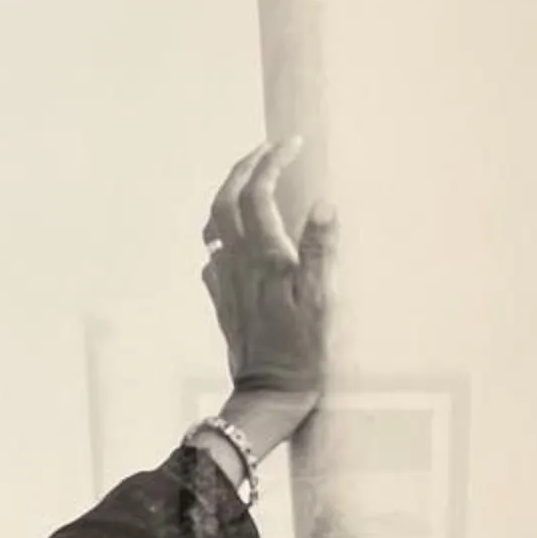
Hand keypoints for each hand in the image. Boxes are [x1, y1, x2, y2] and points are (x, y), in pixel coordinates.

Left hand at [201, 139, 334, 437]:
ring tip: (251, 179)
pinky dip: (224, 230)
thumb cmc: (301, 352)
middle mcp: (236, 262)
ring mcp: (224, 280)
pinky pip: (213, 252)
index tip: (293, 142)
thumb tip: (323, 204)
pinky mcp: (221, 298)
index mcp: (263, 257)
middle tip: (269, 148)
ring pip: (214, 222)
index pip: (259, 193)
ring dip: (229, 192)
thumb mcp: (321, 301)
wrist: (267, 395)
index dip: (273, 161)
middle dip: (244, 166)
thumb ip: (318, 251)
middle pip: (225, 199)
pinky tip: (238, 233)